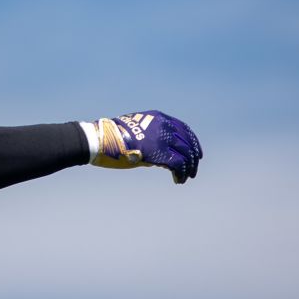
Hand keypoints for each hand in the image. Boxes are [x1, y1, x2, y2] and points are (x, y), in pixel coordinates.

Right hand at [85, 111, 202, 182]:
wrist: (103, 140)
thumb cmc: (115, 137)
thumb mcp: (137, 129)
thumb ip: (152, 136)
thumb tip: (161, 152)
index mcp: (159, 118)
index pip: (184, 129)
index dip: (192, 142)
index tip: (195, 153)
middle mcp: (164, 126)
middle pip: (188, 142)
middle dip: (193, 157)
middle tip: (193, 169)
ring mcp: (162, 138)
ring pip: (186, 154)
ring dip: (189, 167)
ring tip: (187, 177)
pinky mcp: (159, 152)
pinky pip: (178, 164)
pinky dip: (181, 173)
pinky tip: (178, 180)